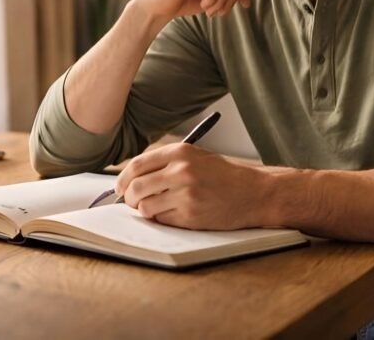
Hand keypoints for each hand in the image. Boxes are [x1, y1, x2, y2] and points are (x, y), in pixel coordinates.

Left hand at [114, 143, 270, 229]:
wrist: (254, 193)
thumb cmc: (223, 176)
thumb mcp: (195, 157)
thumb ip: (166, 163)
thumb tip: (132, 178)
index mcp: (180, 153)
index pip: (137, 165)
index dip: (123, 178)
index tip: (120, 186)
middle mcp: (181, 171)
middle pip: (136, 187)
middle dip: (128, 197)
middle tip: (131, 201)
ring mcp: (186, 194)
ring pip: (145, 207)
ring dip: (145, 210)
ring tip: (155, 208)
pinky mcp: (191, 215)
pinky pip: (161, 220)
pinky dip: (161, 219)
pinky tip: (173, 214)